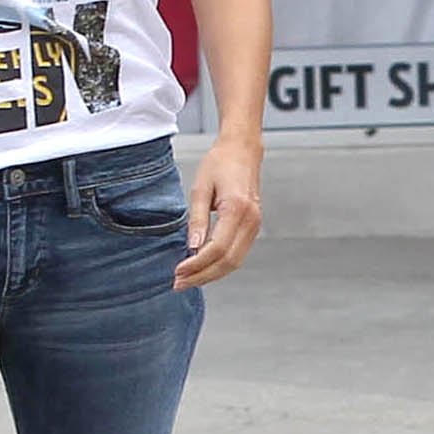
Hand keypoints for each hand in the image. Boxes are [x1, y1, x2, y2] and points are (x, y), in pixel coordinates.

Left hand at [175, 135, 262, 289]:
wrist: (242, 150)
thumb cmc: (220, 163)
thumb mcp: (200, 188)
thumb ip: (197, 220)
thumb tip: (192, 247)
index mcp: (237, 209)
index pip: (218, 249)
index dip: (197, 264)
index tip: (178, 271)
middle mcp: (251, 220)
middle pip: (228, 262)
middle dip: (203, 276)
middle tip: (179, 283)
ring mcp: (255, 225)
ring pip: (235, 262)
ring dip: (211, 274)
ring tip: (188, 279)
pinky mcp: (253, 227)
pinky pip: (238, 254)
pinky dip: (220, 265)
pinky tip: (203, 267)